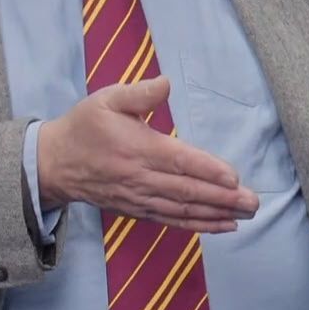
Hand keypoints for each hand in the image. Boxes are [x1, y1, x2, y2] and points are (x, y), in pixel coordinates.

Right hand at [36, 76, 259, 231]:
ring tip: (246, 214)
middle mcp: (141, 177)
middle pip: (187, 190)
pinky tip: (224, 226)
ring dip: (217, 214)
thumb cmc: (85, 127)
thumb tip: (166, 83)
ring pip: (183, 209)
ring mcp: (140, 198)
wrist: (55, 164)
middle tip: (253, 202)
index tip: (234, 177)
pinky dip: (199, 225)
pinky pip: (173, 220)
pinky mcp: (138, 210)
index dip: (207, 170)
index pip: (178, 161)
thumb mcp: (106, 100)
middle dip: (223, 198)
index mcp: (138, 148)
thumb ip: (139, 93)